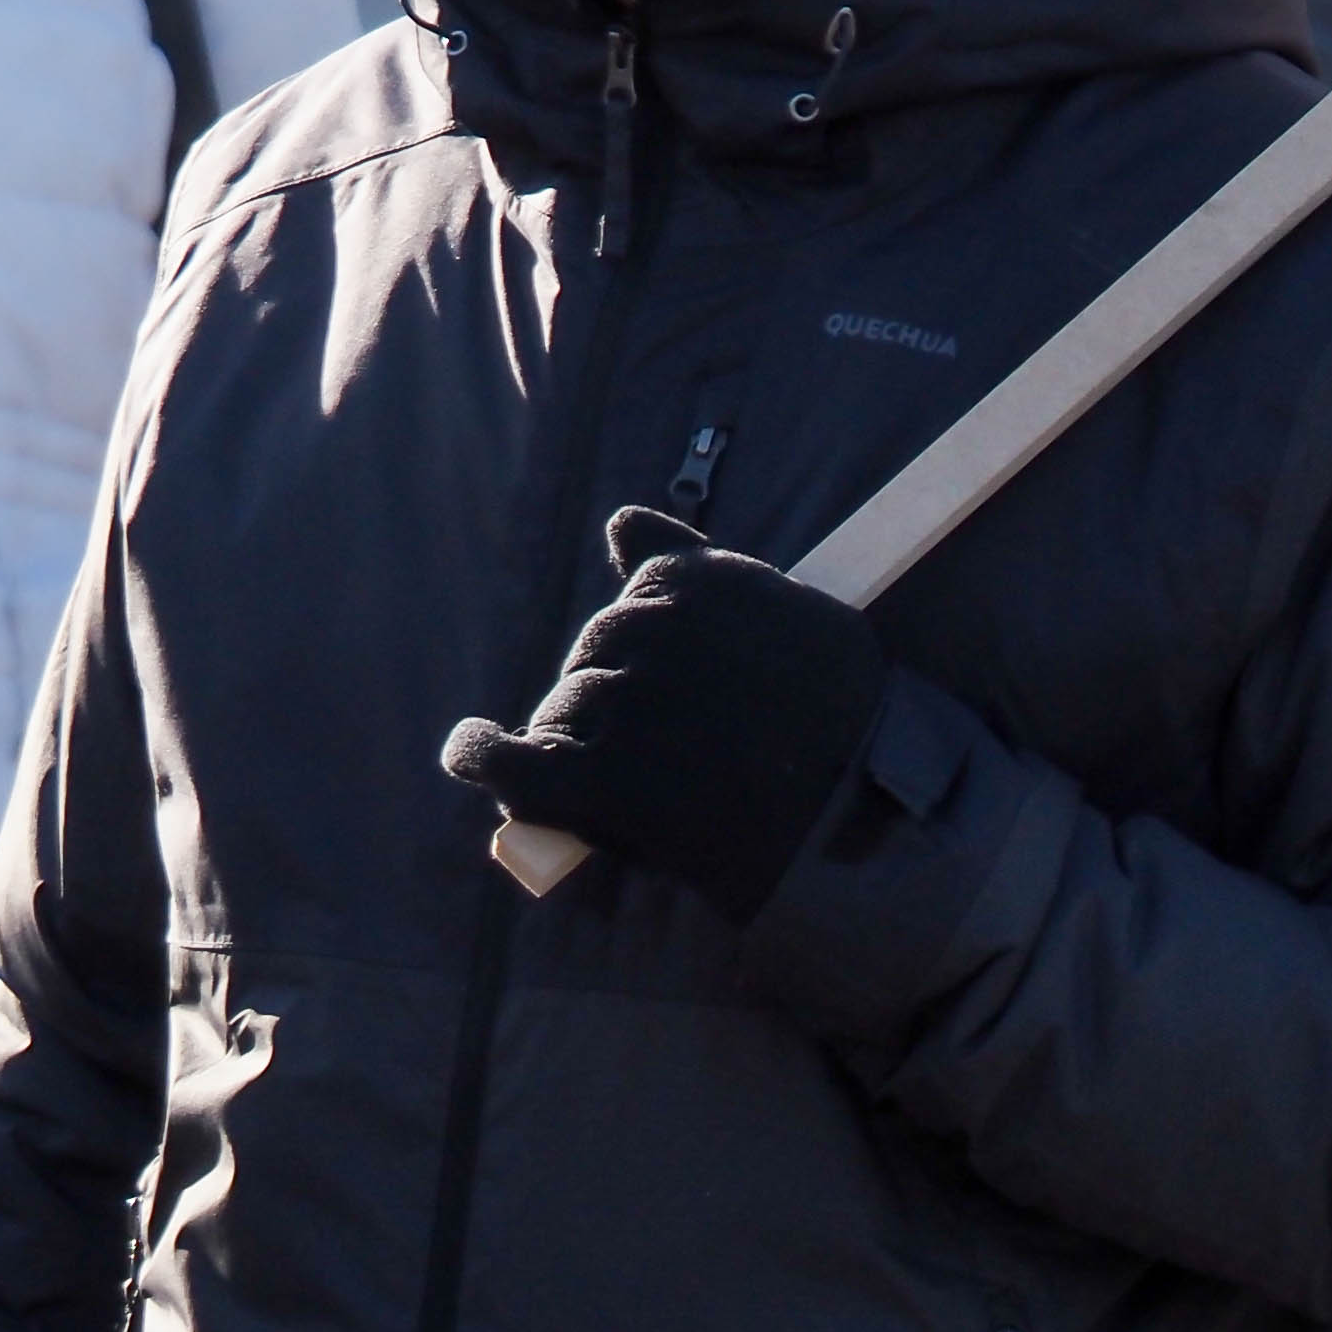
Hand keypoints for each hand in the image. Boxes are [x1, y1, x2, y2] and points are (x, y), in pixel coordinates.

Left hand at [441, 509, 884, 918]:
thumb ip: (688, 565)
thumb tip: (619, 521)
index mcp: (689, 580)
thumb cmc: (839, 712)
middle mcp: (640, 626)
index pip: (632, 603)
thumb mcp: (781, 605)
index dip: (648, 655)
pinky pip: (509, 764)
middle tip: (677, 757)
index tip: (682, 692)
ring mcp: (613, 700)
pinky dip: (483, 757)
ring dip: (585, 748)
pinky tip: (470, 752)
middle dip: (615, 704)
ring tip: (656, 790)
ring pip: (563, 716)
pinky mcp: (592, 778)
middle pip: (591, 663)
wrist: (861, 809)